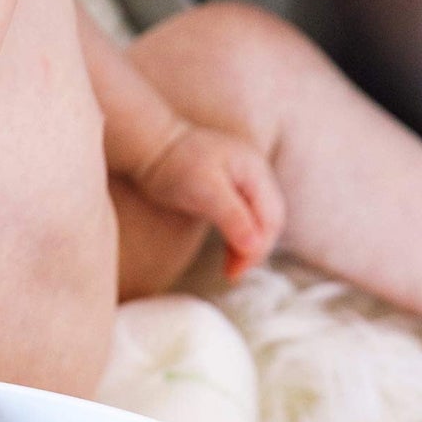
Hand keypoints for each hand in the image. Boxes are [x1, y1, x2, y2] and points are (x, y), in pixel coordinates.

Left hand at [134, 123, 285, 279]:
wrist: (150, 146)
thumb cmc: (175, 164)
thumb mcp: (205, 191)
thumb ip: (233, 217)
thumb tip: (255, 247)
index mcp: (255, 170)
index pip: (272, 217)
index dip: (259, 248)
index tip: (237, 271)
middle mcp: (255, 175)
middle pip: (269, 221)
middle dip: (255, 250)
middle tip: (232, 275)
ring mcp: (244, 181)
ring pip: (257, 222)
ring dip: (247, 248)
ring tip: (229, 271)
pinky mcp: (229, 190)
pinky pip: (244, 219)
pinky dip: (238, 239)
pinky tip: (227, 255)